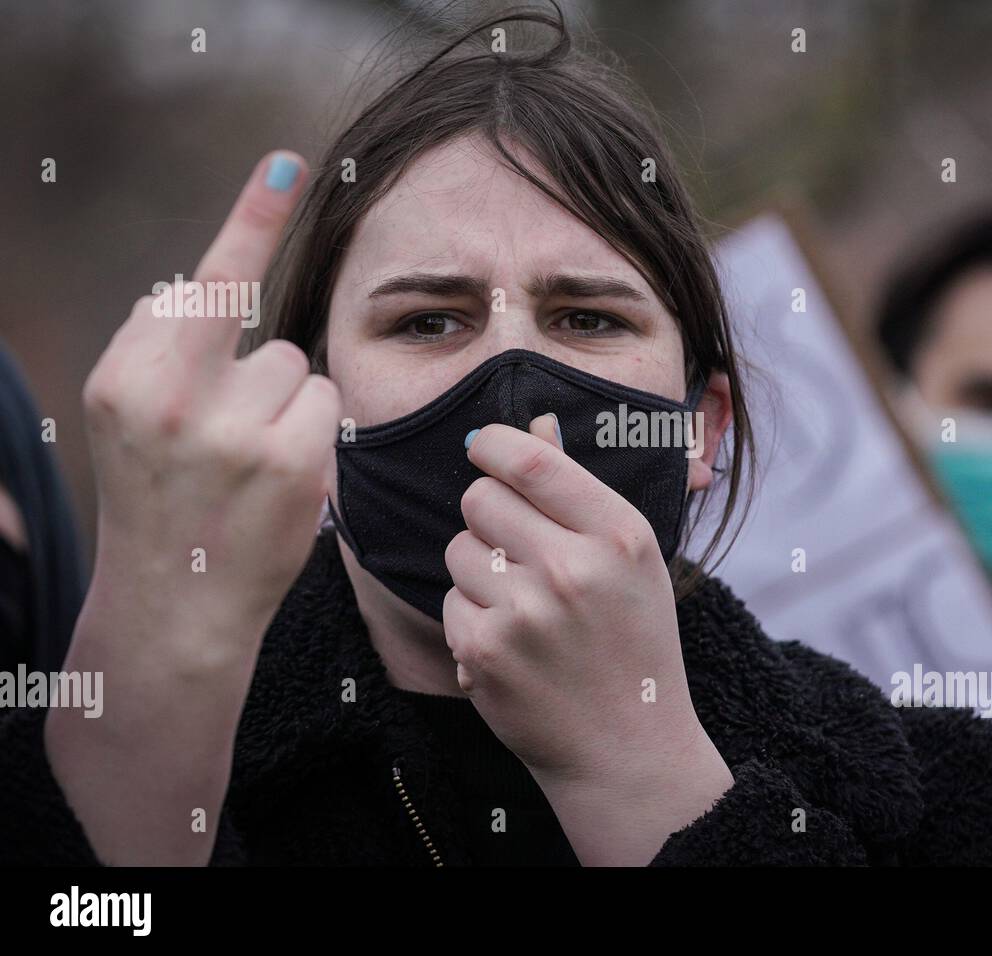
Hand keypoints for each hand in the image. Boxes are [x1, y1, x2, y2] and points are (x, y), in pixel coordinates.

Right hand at [47, 152, 339, 864]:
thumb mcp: (139, 418)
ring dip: (286, 409)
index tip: (289, 163)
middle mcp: (174, 395)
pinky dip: (313, 436)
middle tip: (230, 434)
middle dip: (258, 372)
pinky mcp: (292, 460)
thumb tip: (213, 283)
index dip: (252, 220)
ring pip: (299, 368)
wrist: (174, 604)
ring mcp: (237, 430)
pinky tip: (279, 482)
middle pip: (261, 331)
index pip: (203, 281)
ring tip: (247, 467)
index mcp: (127, 375)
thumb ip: (174, 352)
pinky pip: (325, 405)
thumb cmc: (165, 501)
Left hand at [444, 415, 733, 863]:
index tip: (482, 448)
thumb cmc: (632, 643)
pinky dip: (472, 619)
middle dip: (489, 517)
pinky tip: (512, 646)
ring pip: (458, 549)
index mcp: (619, 535)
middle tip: (520, 551)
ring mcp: (525, 613)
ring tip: (525, 609)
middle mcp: (573, 568)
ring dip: (479, 571)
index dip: (494, 444)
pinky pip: (449, 601)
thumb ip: (581, 497)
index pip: (532, 461)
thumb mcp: (634, 561)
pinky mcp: (485, 652)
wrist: (629, 748)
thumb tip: (530, 430)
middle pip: (480, 499)